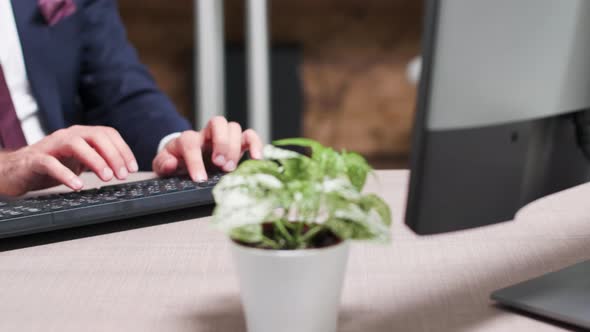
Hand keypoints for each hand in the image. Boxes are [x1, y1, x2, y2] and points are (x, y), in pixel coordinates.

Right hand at [0, 125, 137, 195]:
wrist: (16, 170)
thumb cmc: (50, 165)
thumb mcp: (79, 160)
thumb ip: (98, 159)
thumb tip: (124, 169)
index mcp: (80, 134)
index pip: (108, 134)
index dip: (123, 150)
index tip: (133, 168)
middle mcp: (67, 136)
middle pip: (96, 136)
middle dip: (113, 155)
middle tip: (123, 175)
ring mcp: (51, 146)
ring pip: (76, 145)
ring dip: (95, 160)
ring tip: (107, 177)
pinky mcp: (35, 160)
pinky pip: (51, 164)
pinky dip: (66, 175)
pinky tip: (78, 186)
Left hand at [152, 116, 262, 180]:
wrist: (186, 160)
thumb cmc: (177, 163)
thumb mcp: (163, 165)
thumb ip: (163, 164)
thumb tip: (171, 163)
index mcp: (187, 139)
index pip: (190, 141)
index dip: (195, 159)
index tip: (200, 178)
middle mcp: (207, 133)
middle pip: (217, 122)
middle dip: (221, 144)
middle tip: (220, 165)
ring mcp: (224, 137)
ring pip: (234, 127)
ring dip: (234, 148)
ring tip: (229, 169)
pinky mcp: (238, 144)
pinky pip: (250, 136)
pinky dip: (256, 144)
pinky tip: (257, 158)